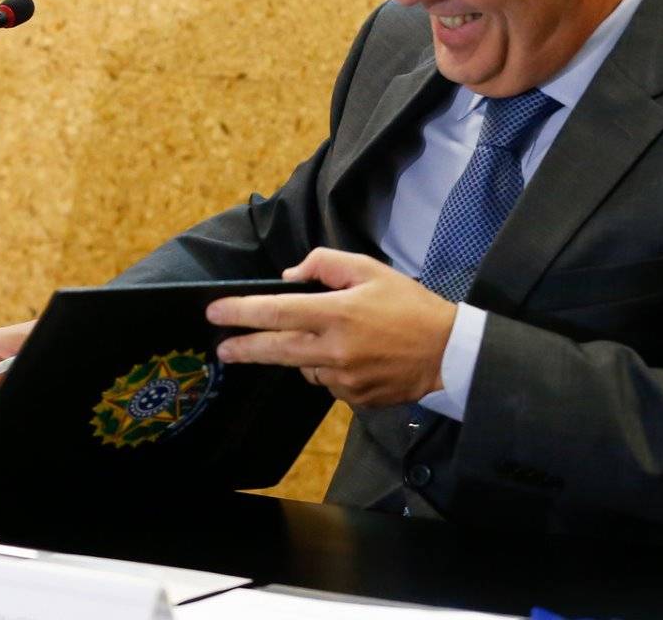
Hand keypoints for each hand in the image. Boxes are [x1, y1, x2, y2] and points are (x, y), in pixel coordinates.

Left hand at [206, 248, 456, 408]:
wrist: (448, 352)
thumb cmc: (409, 306)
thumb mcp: (369, 269)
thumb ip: (324, 265)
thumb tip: (288, 279)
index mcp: (337, 313)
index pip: (275, 312)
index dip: (240, 313)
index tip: (214, 312)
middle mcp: (335, 349)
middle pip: (274, 350)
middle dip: (243, 349)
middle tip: (222, 349)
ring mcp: (344, 378)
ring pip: (302, 367)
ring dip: (299, 354)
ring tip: (325, 339)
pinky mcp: (355, 397)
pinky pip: (326, 382)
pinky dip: (326, 368)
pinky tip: (349, 357)